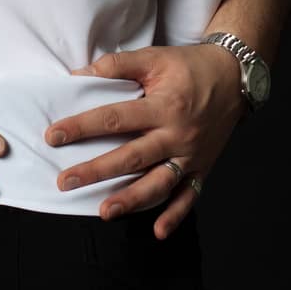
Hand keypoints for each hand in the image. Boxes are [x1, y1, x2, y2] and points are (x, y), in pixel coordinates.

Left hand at [45, 44, 245, 236]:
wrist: (236, 78)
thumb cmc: (189, 66)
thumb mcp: (154, 57)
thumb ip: (117, 65)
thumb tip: (78, 74)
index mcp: (164, 105)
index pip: (115, 118)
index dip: (82, 126)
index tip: (54, 136)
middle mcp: (177, 134)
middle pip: (132, 157)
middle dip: (97, 171)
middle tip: (66, 181)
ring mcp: (192, 155)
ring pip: (158, 183)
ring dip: (131, 200)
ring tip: (104, 211)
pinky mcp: (203, 167)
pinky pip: (190, 197)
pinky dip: (175, 216)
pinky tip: (158, 232)